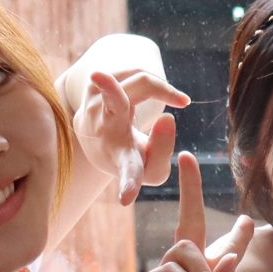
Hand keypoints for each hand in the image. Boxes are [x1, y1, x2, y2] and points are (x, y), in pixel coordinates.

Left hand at [73, 68, 188, 206]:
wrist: (94, 137)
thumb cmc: (130, 154)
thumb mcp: (151, 166)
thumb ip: (163, 149)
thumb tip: (168, 116)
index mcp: (119, 156)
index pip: (127, 170)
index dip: (130, 183)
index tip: (126, 199)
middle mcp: (103, 126)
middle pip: (115, 104)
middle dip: (110, 89)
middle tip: (98, 76)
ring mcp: (96, 101)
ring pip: (134, 80)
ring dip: (162, 88)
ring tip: (178, 100)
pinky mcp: (95, 83)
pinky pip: (136, 73)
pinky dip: (156, 82)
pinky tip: (164, 92)